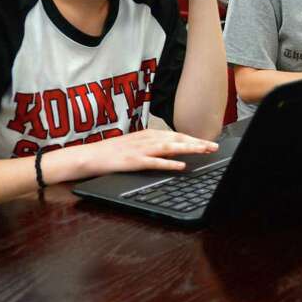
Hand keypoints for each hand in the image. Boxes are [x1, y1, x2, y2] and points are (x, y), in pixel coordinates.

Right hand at [59, 129, 218, 179]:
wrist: (88, 156)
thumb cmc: (111, 152)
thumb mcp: (136, 146)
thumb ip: (154, 148)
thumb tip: (174, 151)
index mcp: (148, 135)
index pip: (176, 135)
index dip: (193, 138)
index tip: (208, 143)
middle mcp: (146, 139)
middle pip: (176, 139)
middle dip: (197, 142)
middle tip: (214, 147)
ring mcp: (139, 150)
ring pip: (169, 147)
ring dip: (188, 148)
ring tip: (203, 151)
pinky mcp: (132, 161)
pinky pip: (154, 162)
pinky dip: (169, 164)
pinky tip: (181, 166)